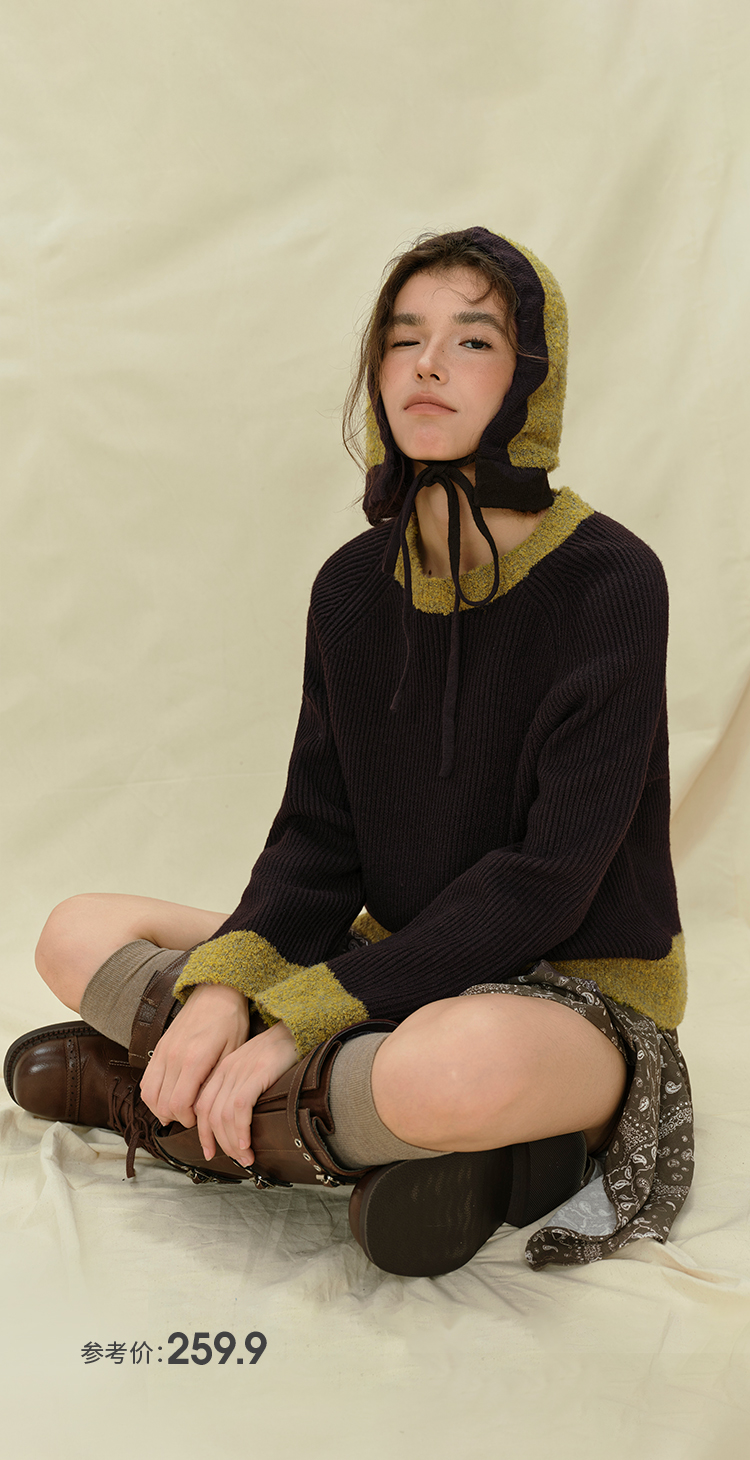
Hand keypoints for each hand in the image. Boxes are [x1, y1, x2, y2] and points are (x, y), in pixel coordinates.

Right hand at [140, 983, 249, 1126]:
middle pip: (162, 1103)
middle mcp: (173, 1056)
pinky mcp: (158, 1048)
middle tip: (192, 1115)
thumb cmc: (230, 1020)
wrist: (216, 992)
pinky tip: (168, 1096)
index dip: (187, 1119)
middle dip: (176, 1117)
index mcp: (194, 1059)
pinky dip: (152, 1094)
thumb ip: (216, 1080)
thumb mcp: (233, 1052)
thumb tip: (204, 1107)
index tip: (200, 1118)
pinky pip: (146, 1080)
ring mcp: (162, 1052)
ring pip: (148, 1094)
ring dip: (161, 1108)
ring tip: (179, 1109)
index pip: (179, 1104)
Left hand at [194, 1020, 298, 1165]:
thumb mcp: (249, 1070)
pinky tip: (247, 1142)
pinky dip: (241, 1129)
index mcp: (221, 1071)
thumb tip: (235, 1124)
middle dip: (220, 1143)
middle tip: (235, 1160)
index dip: (204, 1134)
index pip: (202, 1108)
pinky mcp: (257, 1073)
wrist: (294, 1029)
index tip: (211, 1152)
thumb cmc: (276, 1053)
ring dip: (232, 1143)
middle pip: (210, 1115)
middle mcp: (226, 1071)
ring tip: (245, 1157)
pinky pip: (241, 1107)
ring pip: (224, 1116)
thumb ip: (238, 1089)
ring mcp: (241, 1072)